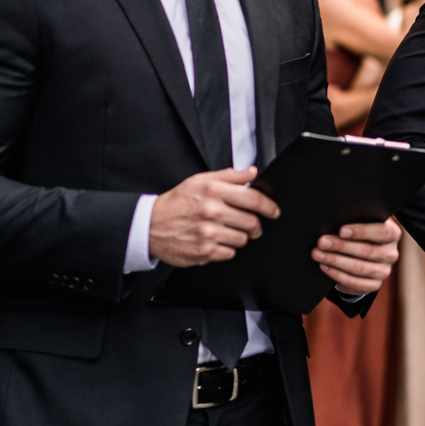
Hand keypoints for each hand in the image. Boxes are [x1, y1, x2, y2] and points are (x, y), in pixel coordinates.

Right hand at [149, 167, 279, 267]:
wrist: (150, 225)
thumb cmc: (177, 202)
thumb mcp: (200, 180)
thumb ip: (229, 176)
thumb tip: (251, 172)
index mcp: (213, 191)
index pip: (253, 199)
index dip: (269, 206)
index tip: (274, 211)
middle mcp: (212, 212)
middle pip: (252, 222)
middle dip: (255, 225)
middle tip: (250, 224)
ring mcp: (208, 233)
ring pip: (242, 239)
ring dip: (240, 237)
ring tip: (227, 231)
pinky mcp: (204, 251)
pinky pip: (230, 253)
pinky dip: (226, 248)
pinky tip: (216, 241)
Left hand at [312, 220, 401, 294]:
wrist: (361, 258)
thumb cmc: (359, 234)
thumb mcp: (362, 223)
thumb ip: (355, 220)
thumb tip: (335, 221)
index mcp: (392, 234)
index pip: (382, 232)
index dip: (362, 231)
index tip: (341, 230)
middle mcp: (391, 253)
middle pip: (367, 250)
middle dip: (341, 246)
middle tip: (322, 242)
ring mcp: (384, 271)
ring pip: (358, 267)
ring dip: (334, 260)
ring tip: (317, 253)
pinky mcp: (374, 285)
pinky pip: (354, 282)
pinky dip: (337, 274)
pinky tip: (325, 266)